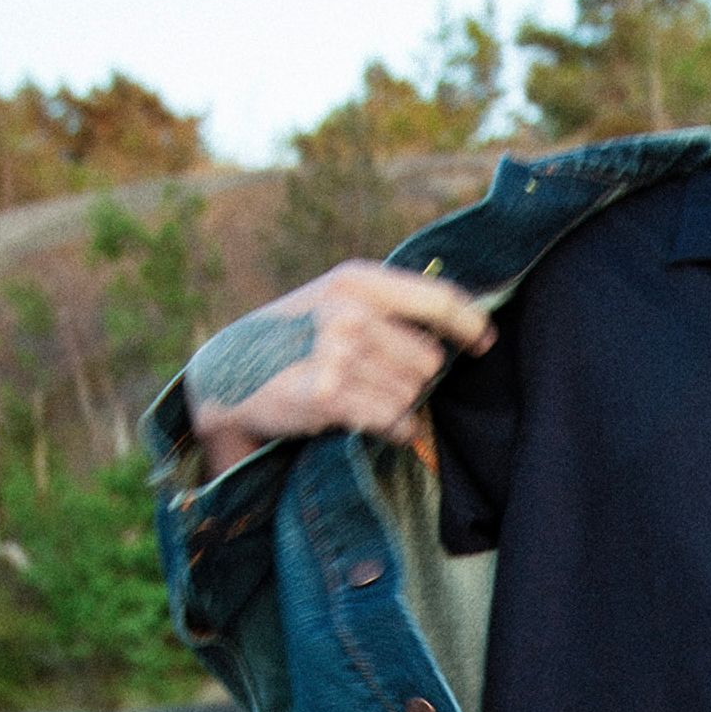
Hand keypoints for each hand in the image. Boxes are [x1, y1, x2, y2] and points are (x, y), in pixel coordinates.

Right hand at [191, 262, 494, 477]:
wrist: (227, 376)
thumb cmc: (293, 342)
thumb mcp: (336, 304)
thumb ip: (389, 309)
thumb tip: (463, 329)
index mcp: (357, 281)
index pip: (439, 299)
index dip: (469, 325)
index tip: (483, 344)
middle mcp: (349, 312)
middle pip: (428, 361)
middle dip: (411, 379)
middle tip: (370, 381)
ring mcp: (337, 353)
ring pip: (412, 396)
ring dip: (395, 407)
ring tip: (355, 398)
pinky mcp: (329, 396)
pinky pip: (395, 422)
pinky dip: (389, 430)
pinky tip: (358, 419)